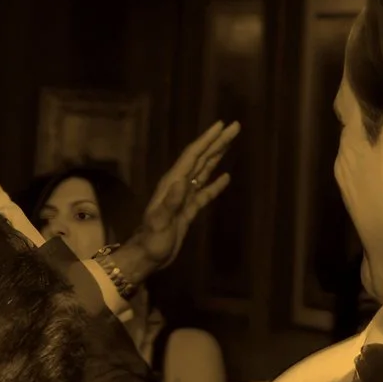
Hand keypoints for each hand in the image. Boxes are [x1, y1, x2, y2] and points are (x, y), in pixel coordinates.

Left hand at [112, 120, 239, 285]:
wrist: (147, 257)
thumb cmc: (152, 240)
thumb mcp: (160, 222)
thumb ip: (170, 202)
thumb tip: (182, 181)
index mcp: (172, 183)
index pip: (192, 156)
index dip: (206, 139)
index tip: (221, 125)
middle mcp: (179, 185)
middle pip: (201, 158)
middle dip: (217, 142)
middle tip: (235, 127)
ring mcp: (185, 197)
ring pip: (204, 171)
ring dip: (217, 156)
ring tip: (231, 142)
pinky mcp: (189, 209)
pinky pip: (205, 192)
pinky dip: (216, 183)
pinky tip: (226, 176)